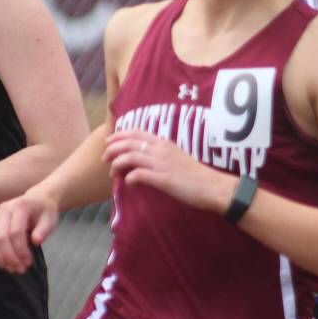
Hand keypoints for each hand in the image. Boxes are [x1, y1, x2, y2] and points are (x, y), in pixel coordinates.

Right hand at [0, 191, 58, 273]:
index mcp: (20, 207)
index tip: (28, 262)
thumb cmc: (45, 211)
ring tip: (12, 269)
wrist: (38, 199)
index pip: (15, 232)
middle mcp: (4, 209)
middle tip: (20, 269)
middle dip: (10, 257)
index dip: (20, 250)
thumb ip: (44, 230)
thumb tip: (36, 241)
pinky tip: (3, 263)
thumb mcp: (50, 219)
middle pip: (1, 237)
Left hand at [102, 130, 230, 214]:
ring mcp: (161, 164)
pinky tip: (129, 184)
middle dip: (112, 149)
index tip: (109, 141)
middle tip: (104, 158)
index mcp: (164, 143)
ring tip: (112, 173)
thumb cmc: (196, 174)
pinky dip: (129, 178)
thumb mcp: (177, 157)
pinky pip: (138, 175)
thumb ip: (161, 155)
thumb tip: (145, 159)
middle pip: (129, 142)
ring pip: (130, 157)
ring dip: (117, 164)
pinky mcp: (162, 179)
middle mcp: (161, 150)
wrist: (212, 186)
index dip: (120, 135)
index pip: (137, 132)